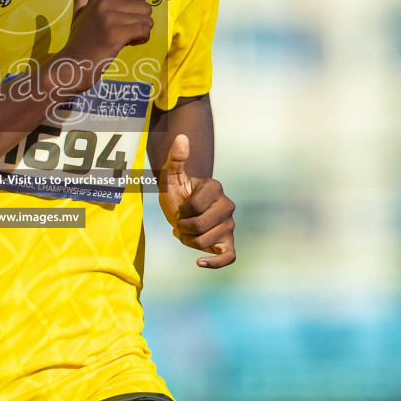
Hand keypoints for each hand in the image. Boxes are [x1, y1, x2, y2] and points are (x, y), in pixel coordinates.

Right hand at [50, 0, 152, 96]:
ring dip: (141, 32)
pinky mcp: (116, 34)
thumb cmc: (80, 41)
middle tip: (125, 32)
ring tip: (126, 39)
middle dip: (141, 21)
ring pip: (147, 19)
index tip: (123, 20)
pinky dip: (142, 39)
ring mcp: (109, 18)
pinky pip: (144, 31)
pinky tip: (128, 44)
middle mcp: (104, 3)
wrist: (72, 65)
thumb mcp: (79, 15)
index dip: (136, 8)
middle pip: (145, 6)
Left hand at [158, 134, 235, 268]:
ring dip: (188, 242)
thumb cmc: (176, 193)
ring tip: (187, 233)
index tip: (180, 207)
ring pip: (205, 242)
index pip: (193, 208)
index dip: (181, 211)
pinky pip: (229, 257)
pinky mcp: (229, 243)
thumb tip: (182, 137)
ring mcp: (229, 225)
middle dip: (183, 228)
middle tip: (182, 222)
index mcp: (215, 188)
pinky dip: (214, 262)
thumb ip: (176, 158)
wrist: (182, 211)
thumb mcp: (171, 176)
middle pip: (199, 227)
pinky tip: (199, 263)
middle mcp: (227, 206)